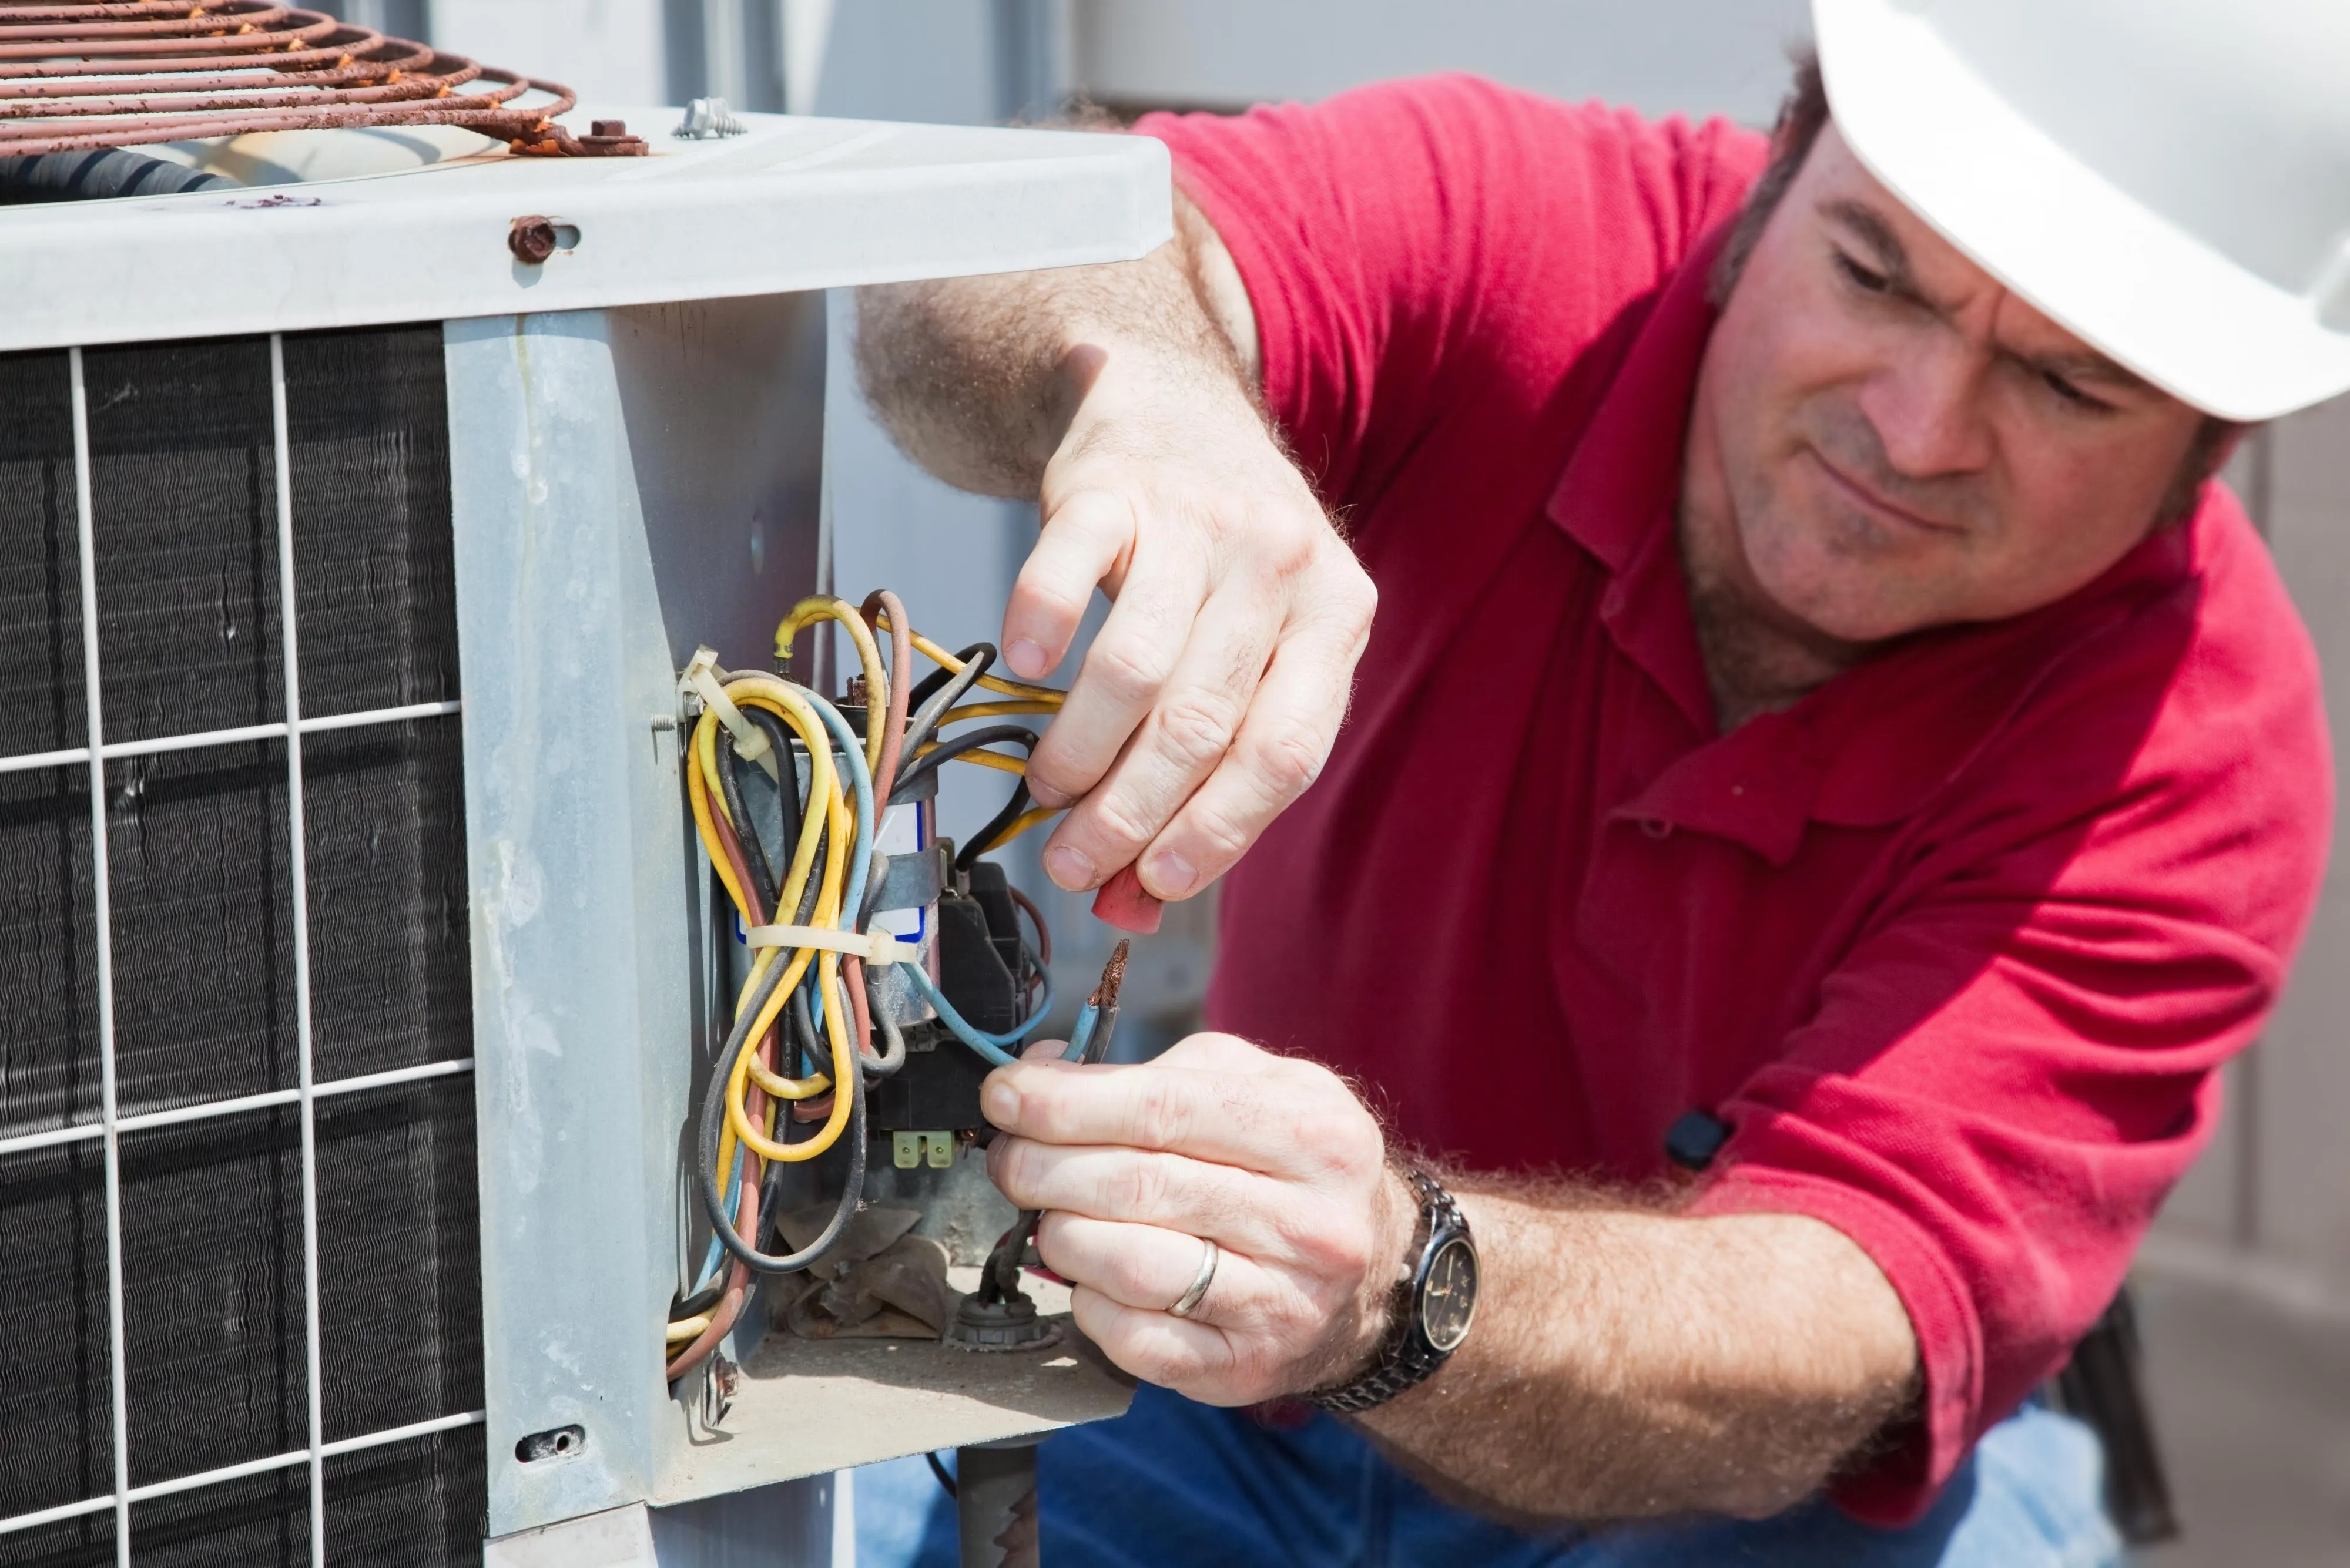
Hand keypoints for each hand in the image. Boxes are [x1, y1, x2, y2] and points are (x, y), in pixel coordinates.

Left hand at [982, 1032, 1412, 1404]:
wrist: (1376, 1271)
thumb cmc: (1291, 1164)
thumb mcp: (1252, 1087)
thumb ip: (1152, 1072)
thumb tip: (1037, 1079)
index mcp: (1314, 1131)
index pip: (1165, 1109)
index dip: (1067, 1103)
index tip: (1005, 1096)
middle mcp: (1310, 1221)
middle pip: (1138, 1186)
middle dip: (1045, 1167)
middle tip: (1010, 1158)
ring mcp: (1282, 1303)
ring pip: (1131, 1266)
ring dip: (1061, 1236)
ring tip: (1050, 1214)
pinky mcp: (1245, 1366)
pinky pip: (1136, 1338)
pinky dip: (1088, 1302)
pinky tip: (1088, 1275)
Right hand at [1005, 349, 1375, 900]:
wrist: (1172, 404)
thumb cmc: (1218, 561)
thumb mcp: (1256, 647)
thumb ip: (1211, 774)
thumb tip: (1134, 905)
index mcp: (1338, 615)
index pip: (1286, 751)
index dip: (1218, 831)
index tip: (1156, 885)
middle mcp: (1280, 563)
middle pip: (1201, 722)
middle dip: (1130, 814)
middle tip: (1075, 863)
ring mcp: (1197, 520)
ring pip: (1134, 667)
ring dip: (1079, 752)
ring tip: (1047, 791)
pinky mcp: (1114, 488)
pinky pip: (1066, 572)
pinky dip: (1039, 629)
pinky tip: (1025, 671)